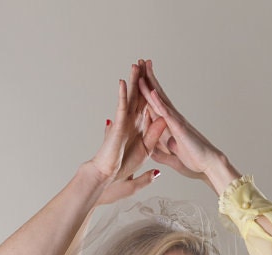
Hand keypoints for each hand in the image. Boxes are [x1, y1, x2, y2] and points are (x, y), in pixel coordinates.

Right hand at [92, 65, 167, 202]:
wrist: (108, 177)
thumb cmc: (122, 168)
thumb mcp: (146, 151)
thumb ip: (155, 137)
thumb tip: (163, 122)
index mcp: (139, 128)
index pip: (147, 105)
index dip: (152, 91)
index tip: (156, 77)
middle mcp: (131, 121)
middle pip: (139, 96)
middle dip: (142, 79)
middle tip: (145, 62)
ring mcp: (124, 122)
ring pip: (131, 98)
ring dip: (133, 81)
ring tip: (136, 65)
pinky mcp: (117, 126)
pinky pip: (121, 108)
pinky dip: (123, 95)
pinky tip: (123, 82)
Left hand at [136, 59, 235, 188]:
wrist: (209, 167)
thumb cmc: (195, 163)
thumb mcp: (172, 159)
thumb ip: (161, 154)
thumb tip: (152, 151)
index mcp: (170, 127)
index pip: (154, 105)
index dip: (146, 91)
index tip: (138, 78)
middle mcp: (173, 119)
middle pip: (157, 95)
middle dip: (148, 79)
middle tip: (139, 62)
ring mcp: (176, 122)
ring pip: (160, 99)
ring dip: (150, 84)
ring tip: (142, 67)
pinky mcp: (179, 128)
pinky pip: (166, 113)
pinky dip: (158, 102)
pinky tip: (151, 92)